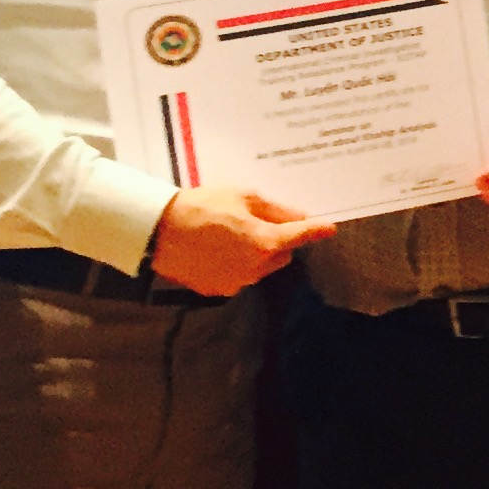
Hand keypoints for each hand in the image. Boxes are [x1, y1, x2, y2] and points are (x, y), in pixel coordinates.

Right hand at [148, 187, 334, 294]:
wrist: (159, 230)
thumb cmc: (203, 206)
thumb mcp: (244, 197)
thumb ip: (277, 210)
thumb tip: (300, 217)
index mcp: (266, 242)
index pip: (300, 236)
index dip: (316, 230)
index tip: (329, 228)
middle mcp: (256, 268)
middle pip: (283, 254)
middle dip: (278, 240)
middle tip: (258, 221)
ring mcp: (237, 282)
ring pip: (262, 267)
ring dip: (257, 254)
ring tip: (231, 234)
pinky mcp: (218, 290)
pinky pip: (239, 276)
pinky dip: (236, 264)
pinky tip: (217, 249)